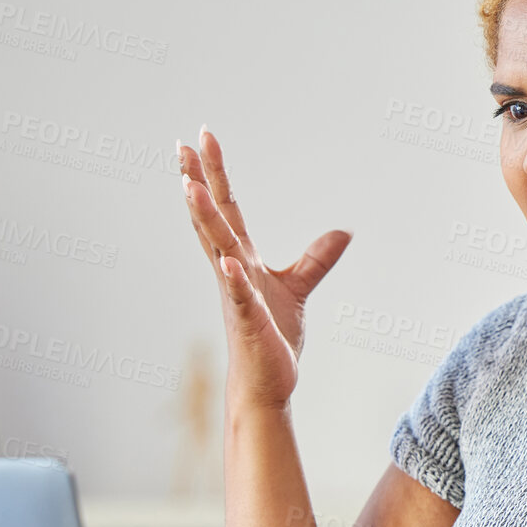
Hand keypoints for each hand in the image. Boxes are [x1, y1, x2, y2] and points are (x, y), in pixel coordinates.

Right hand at [177, 126, 352, 409]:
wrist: (265, 384)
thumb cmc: (271, 338)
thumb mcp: (298, 290)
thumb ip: (315, 260)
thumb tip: (342, 231)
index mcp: (241, 261)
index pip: (226, 210)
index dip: (214, 175)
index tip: (200, 141)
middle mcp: (232, 272)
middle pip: (213, 219)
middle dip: (199, 182)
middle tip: (183, 144)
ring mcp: (236, 296)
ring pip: (218, 250)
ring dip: (205, 219)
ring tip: (192, 186)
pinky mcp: (248, 323)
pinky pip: (239, 297)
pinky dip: (234, 280)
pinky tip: (229, 262)